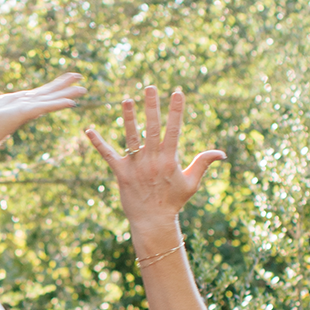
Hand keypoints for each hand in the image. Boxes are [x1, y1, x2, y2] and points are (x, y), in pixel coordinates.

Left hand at [0, 69, 86, 143]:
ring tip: (83, 88)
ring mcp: (23, 110)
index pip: (35, 93)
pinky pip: (44, 107)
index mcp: (12, 103)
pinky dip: (57, 103)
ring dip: (66, 94)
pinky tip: (71, 101)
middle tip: (80, 79)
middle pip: (47, 95)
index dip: (50, 87)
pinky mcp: (22, 113)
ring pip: (49, 100)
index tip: (64, 81)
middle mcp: (21, 107)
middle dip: (63, 87)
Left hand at [82, 85, 225, 245]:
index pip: (174, 130)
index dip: (176, 111)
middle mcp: (152, 160)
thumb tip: (221, 153)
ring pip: (131, 137)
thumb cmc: (173, 202)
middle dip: (152, 106)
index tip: (178, 92)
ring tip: (126, 99)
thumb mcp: (191, 183)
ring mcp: (135, 166)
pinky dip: (97, 142)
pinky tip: (88, 129)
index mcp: (169, 160)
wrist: (153, 222)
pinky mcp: (120, 173)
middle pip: (152, 128)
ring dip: (128, 117)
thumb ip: (203, 163)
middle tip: (150, 87)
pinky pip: (107, 155)